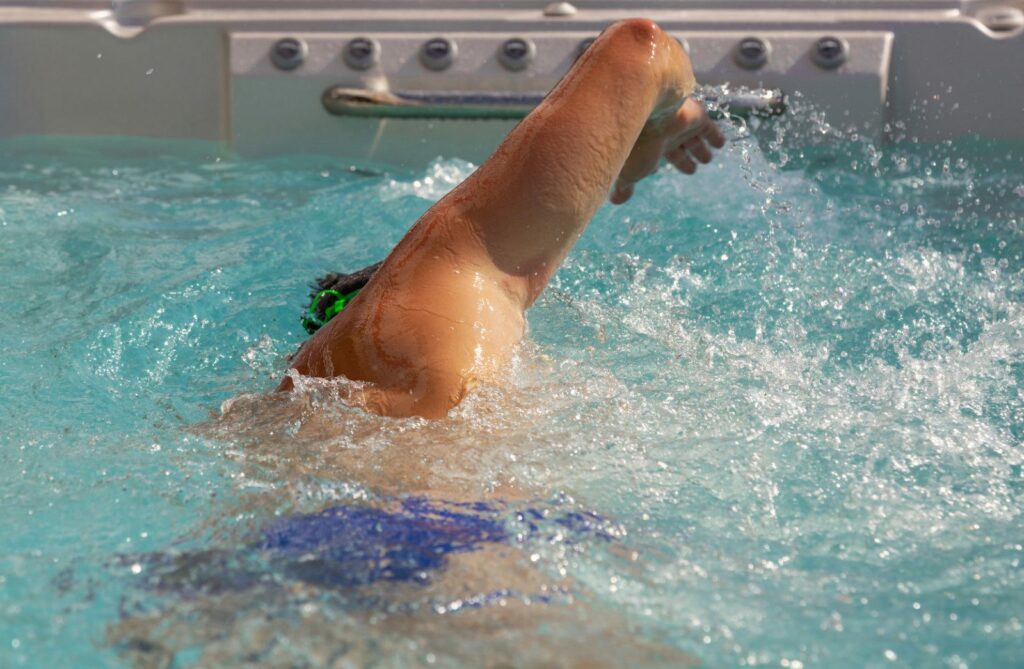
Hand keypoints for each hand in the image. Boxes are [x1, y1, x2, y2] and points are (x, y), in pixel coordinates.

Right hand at [610, 98, 725, 204]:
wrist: (644, 110)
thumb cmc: (634, 145)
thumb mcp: (628, 172)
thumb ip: (625, 186)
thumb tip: (616, 201)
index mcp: (645, 148)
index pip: (651, 158)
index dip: (653, 165)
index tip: (653, 171)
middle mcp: (662, 136)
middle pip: (675, 149)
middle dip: (682, 160)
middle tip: (692, 170)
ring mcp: (679, 126)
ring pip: (692, 140)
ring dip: (700, 150)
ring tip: (708, 159)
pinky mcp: (697, 118)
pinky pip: (708, 128)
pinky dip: (714, 136)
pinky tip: (721, 144)